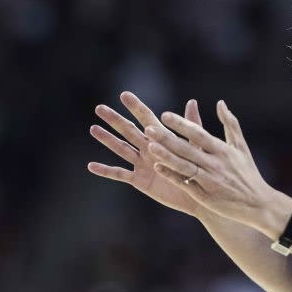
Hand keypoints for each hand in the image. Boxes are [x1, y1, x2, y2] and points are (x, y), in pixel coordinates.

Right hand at [88, 91, 204, 216]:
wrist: (198, 196)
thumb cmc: (199, 170)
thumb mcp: (197, 147)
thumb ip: (192, 126)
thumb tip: (192, 101)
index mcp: (161, 139)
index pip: (146, 119)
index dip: (136, 107)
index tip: (124, 94)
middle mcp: (149, 149)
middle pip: (129, 131)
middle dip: (114, 120)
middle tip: (99, 108)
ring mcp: (142, 164)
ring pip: (121, 149)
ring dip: (107, 140)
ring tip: (93, 129)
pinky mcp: (139, 181)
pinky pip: (120, 174)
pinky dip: (106, 170)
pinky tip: (91, 166)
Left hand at [146, 99, 275, 227]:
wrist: (258, 204)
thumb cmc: (248, 173)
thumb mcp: (241, 147)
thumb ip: (230, 123)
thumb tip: (220, 103)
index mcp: (222, 150)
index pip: (198, 133)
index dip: (181, 124)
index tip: (165, 115)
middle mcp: (214, 163)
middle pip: (187, 148)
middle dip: (167, 138)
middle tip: (148, 128)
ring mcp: (209, 180)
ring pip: (184, 166)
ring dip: (166, 156)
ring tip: (150, 146)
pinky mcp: (205, 196)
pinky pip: (185, 184)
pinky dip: (172, 176)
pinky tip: (157, 168)